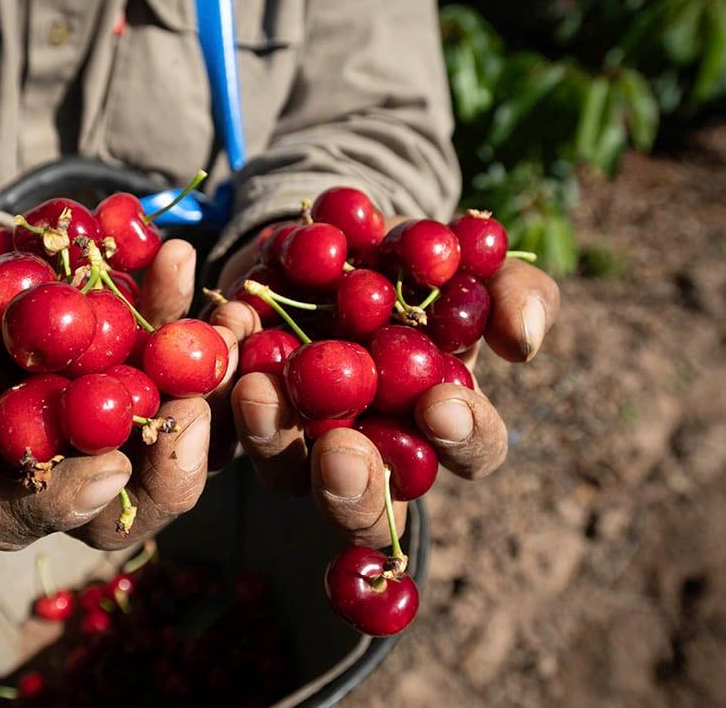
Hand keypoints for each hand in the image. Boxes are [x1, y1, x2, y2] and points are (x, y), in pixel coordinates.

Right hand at [0, 230, 237, 549]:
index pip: (36, 514)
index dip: (71, 501)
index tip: (106, 469)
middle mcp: (67, 458)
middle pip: (132, 494)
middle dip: (171, 461)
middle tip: (193, 411)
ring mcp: (114, 413)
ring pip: (176, 428)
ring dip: (208, 387)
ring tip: (225, 332)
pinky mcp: (144, 364)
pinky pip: (183, 361)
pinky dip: (197, 326)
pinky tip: (205, 286)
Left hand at [213, 218, 559, 547]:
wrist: (332, 236)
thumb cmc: (416, 263)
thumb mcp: (469, 265)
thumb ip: (510, 293)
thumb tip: (520, 340)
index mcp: (439, 422)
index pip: (468, 451)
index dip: (463, 438)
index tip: (443, 404)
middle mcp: (370, 450)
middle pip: (365, 506)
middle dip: (353, 487)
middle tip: (341, 450)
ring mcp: (300, 440)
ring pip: (285, 473)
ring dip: (272, 439)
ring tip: (259, 390)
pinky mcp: (241, 411)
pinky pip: (224, 416)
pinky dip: (222, 379)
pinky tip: (228, 330)